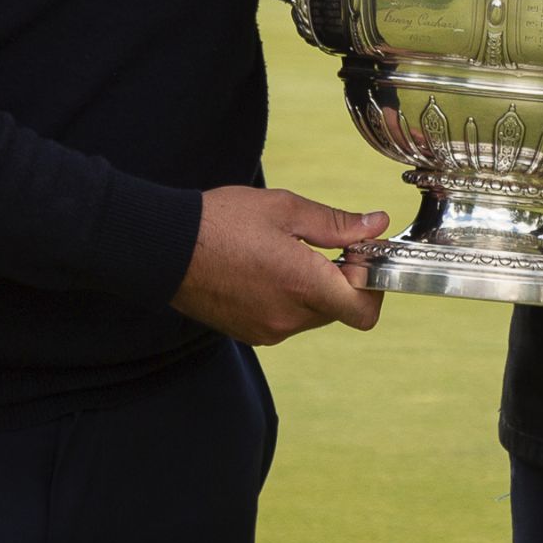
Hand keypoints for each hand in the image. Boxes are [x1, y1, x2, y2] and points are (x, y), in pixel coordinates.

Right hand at [173, 186, 388, 343]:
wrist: (167, 248)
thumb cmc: (223, 221)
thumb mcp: (285, 209)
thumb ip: (335, 223)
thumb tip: (376, 225)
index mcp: (303, 285)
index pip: (364, 309)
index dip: (374, 283)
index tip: (363, 255)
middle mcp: (289, 318)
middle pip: (340, 309)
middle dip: (343, 280)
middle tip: (326, 244)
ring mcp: (268, 331)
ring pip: (313, 315)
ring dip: (315, 289)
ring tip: (289, 251)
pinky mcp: (251, 333)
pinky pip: (287, 320)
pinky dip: (289, 298)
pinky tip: (267, 268)